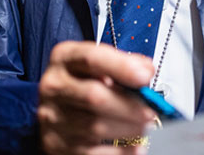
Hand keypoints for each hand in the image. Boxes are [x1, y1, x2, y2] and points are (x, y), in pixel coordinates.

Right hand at [37, 41, 155, 153]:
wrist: (57, 112)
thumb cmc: (81, 84)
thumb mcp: (96, 65)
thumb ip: (121, 64)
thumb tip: (145, 70)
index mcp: (64, 59)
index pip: (91, 59)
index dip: (121, 67)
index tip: (145, 76)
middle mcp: (54, 86)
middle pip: (94, 96)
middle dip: (129, 105)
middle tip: (150, 111)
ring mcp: (53, 118)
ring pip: (95, 126)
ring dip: (127, 128)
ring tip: (144, 127)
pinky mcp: (57, 145)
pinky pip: (94, 153)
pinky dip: (121, 152)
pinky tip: (136, 147)